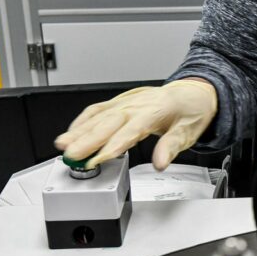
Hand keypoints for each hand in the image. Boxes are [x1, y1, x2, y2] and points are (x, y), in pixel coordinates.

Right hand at [54, 79, 217, 170]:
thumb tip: (161, 163)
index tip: (98, 159)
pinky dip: (82, 120)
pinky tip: (72, 131)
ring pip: (99, 115)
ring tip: (63, 145)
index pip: (130, 130)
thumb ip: (171, 147)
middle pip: (108, 122)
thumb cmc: (190, 111)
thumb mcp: (188, 131)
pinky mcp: (120, 102)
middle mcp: (137, 104)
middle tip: (71, 155)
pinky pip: (98, 109)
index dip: (113, 146)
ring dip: (79, 130)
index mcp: (155, 110)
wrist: (193, 92)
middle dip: (87, 139)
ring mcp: (127, 101)